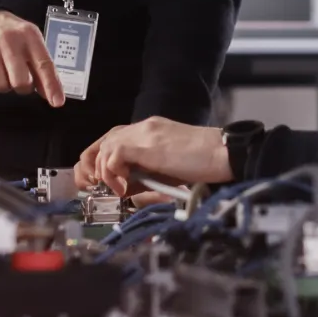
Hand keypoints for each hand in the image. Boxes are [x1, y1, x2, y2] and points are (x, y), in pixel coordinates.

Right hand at [0, 10, 63, 105]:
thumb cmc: (9, 33)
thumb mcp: (30, 41)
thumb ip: (41, 67)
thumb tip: (52, 94)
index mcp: (29, 35)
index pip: (43, 64)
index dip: (51, 85)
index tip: (57, 101)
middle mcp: (8, 39)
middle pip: (20, 81)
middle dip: (22, 87)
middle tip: (18, 78)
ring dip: (2, 84)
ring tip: (1, 70)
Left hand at [74, 117, 230, 196]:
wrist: (223, 153)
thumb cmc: (203, 163)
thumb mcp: (167, 170)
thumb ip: (144, 175)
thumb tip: (123, 188)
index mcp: (149, 130)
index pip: (113, 139)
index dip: (101, 160)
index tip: (101, 181)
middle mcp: (144, 127)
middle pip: (103, 141)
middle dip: (95, 166)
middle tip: (100, 186)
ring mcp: (144, 133)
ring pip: (105, 147)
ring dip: (105, 172)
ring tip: (118, 189)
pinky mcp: (147, 144)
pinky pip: (114, 154)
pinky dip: (113, 172)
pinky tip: (123, 186)